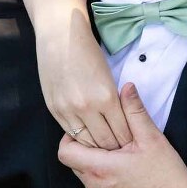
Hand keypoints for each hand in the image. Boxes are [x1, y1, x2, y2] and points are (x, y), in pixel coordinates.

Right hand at [36, 7, 131, 149]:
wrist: (60, 34)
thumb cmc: (89, 51)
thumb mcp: (110, 76)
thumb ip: (115, 102)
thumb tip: (121, 123)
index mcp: (106, 97)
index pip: (122, 132)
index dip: (128, 141)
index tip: (132, 146)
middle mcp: (86, 107)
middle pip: (105, 142)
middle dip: (114, 149)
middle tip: (121, 153)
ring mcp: (68, 109)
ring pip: (86, 141)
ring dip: (96, 146)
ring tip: (105, 150)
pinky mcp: (54, 109)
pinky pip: (70, 133)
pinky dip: (80, 138)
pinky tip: (87, 139)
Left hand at [58, 83, 186, 187]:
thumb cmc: (167, 177)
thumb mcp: (152, 139)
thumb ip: (134, 111)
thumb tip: (126, 87)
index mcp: (100, 168)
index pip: (65, 151)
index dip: (71, 138)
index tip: (89, 130)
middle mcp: (95, 187)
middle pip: (75, 163)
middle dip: (87, 150)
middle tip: (109, 139)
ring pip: (87, 177)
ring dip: (97, 165)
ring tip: (121, 156)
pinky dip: (107, 180)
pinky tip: (129, 174)